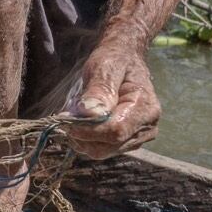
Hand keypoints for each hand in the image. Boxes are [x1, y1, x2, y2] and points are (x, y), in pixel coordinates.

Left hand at [67, 38, 159, 158]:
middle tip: (64, 116)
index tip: (64, 119)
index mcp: (146, 107)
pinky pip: (102, 148)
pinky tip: (80, 122)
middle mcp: (147, 127)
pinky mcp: (127, 141)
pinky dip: (86, 139)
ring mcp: (138, 137)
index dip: (88, 130)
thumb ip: (99, 90)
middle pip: (109, 145)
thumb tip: (89, 115)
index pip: (116, 131)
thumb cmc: (114, 60)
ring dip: (82, 138)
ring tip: (73, 116)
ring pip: (103, 151)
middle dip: (82, 135)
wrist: (124, 60)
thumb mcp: (105, 67)